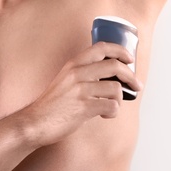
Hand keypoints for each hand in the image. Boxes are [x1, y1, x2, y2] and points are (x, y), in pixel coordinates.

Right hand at [25, 42, 142, 147]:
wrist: (34, 122)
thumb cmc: (53, 103)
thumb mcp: (66, 79)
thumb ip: (84, 73)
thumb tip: (111, 76)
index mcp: (74, 64)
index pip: (101, 47)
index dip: (120, 50)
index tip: (129, 58)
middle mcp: (77, 73)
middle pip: (115, 66)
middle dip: (131, 75)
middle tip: (137, 85)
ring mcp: (80, 90)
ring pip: (116, 89)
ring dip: (119, 100)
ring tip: (110, 106)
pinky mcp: (83, 108)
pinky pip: (111, 107)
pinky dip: (112, 112)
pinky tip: (104, 115)